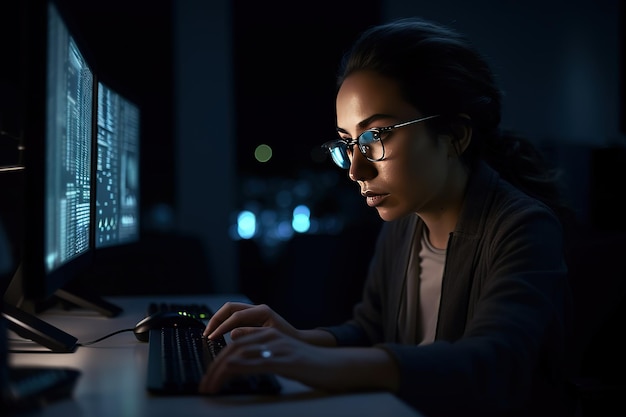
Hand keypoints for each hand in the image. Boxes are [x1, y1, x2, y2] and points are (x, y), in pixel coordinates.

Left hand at [198, 326, 395, 393]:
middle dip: (213, 367)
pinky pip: (256, 362)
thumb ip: (259, 351)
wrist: (334, 365)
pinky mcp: (284, 361)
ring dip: (220, 372)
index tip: (207, 374)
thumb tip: (236, 349)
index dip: (216, 357)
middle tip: (204, 384)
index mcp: (268, 334)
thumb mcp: (280, 354)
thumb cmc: (308, 363)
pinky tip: (228, 375)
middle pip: (232, 347)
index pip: (234, 341)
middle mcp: (270, 337)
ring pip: (240, 354)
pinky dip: (238, 368)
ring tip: (210, 386)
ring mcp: (277, 348)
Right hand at [203, 302, 299, 340]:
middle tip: (207, 333)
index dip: (222, 326)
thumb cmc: (287, 340)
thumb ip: (251, 334)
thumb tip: (232, 333)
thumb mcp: (269, 338)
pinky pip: (233, 318)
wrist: (296, 340)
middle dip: (216, 319)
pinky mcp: (251, 319)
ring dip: (218, 321)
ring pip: (229, 311)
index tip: (213, 337)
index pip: (236, 316)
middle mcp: (256, 309)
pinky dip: (224, 324)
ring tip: (209, 333)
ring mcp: (253, 313)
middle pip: (229, 308)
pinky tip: (218, 334)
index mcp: (262, 311)